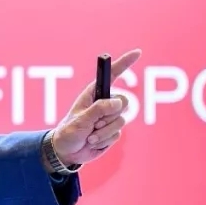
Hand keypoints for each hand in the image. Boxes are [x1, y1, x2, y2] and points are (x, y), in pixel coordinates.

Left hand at [51, 49, 141, 167]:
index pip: (112, 75)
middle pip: (124, 102)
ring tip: (89, 135)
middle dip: (108, 116)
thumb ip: (98, 110)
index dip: (125, 63)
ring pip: (121, 121)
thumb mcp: (80, 120)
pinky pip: (117, 134)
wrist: (67, 152)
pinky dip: (104, 140)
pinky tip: (93, 141)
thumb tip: (118, 102)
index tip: (138, 52)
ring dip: (103, 132)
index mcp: (93, 94)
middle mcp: (104, 103)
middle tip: (93, 124)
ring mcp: (109, 117)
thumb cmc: (68, 132)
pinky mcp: (112, 130)